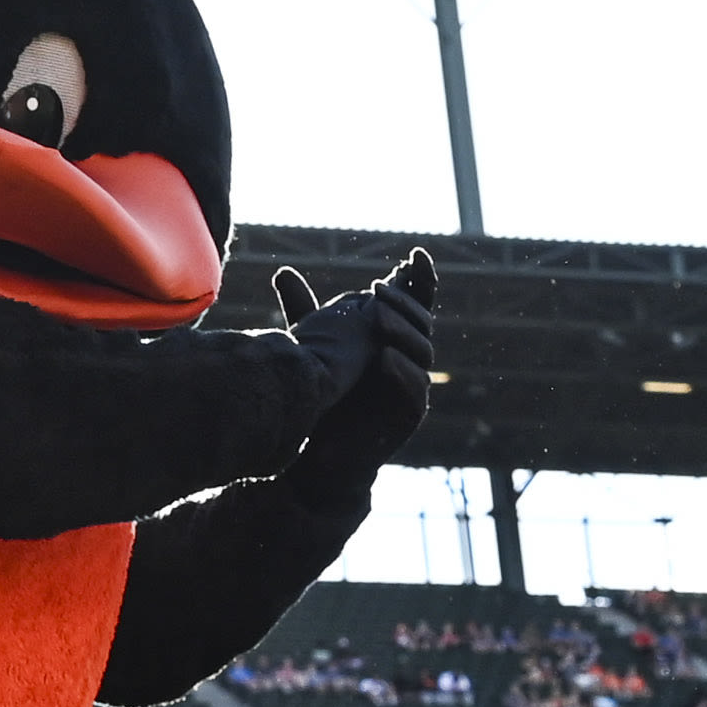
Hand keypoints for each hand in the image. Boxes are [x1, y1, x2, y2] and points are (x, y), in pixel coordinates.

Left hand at [277, 249, 435, 507]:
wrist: (318, 451)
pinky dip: (402, 372)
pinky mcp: (408, 416)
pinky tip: (384, 358)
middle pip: (421, 321)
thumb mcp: (314, 348)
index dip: (419, 279)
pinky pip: (415, 390)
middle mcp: (407, 360)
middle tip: (377, 288)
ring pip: (421, 352)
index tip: (415, 254)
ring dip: (401, 330)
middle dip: (402, 301)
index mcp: (393, 340)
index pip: (415, 304)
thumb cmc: (323, 398)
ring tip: (376, 316)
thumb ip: (308, 311)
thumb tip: (284, 271)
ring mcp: (411, 387)